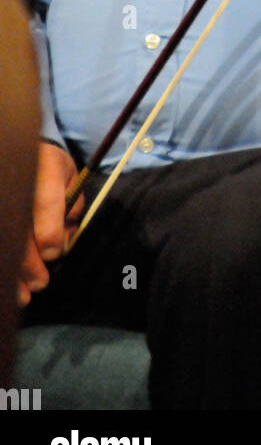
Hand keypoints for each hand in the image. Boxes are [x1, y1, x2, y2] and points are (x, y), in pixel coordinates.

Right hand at [17, 142, 82, 307]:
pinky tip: (8, 286)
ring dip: (12, 270)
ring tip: (22, 294)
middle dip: (28, 260)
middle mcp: (16, 180)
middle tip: (40, 283)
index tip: (52, 253)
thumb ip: (70, 206)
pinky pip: (2, 234)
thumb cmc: (50, 170)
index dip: (48, 230)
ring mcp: (5, 196)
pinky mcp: (1, 217)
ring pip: (5, 235)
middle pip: (18, 225)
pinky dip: (4, 265)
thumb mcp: (69, 179)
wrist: (20, 150)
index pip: (43, 199)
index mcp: (42, 163)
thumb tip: (59, 244)